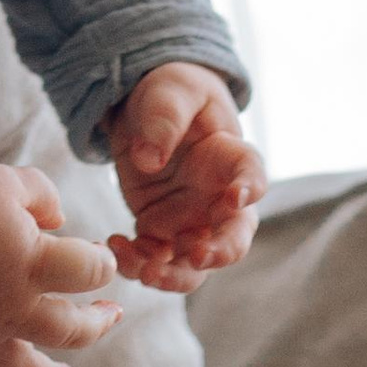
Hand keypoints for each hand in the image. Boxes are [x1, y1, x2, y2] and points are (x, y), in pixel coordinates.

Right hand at [0, 162, 121, 366]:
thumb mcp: (6, 181)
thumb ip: (43, 198)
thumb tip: (59, 221)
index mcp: (34, 266)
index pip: (92, 272)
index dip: (102, 262)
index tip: (96, 252)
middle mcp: (14, 308)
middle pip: (75, 331)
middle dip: (99, 322)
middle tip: (111, 315)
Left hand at [104, 63, 264, 292]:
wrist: (143, 110)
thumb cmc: (170, 93)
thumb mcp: (170, 92)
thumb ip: (165, 118)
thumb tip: (148, 159)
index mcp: (231, 158)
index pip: (252, 177)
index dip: (249, 191)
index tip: (235, 199)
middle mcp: (218, 198)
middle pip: (233, 237)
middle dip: (220, 253)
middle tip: (196, 255)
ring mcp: (191, 219)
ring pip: (194, 264)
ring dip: (174, 274)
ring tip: (144, 270)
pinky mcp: (160, 230)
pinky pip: (154, 260)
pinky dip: (136, 264)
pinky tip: (114, 247)